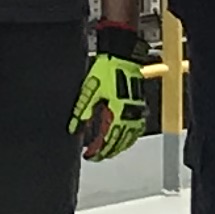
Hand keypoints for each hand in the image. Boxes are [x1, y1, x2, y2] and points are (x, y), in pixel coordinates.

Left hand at [71, 23, 150, 160]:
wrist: (123, 58)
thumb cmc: (107, 71)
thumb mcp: (89, 91)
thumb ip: (82, 113)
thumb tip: (74, 128)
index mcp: (114, 115)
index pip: (105, 142)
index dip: (96, 151)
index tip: (89, 155)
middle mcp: (127, 117)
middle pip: (116, 143)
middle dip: (105, 151)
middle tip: (96, 155)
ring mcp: (135, 114)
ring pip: (127, 139)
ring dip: (117, 147)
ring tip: (108, 150)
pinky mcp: (139, 108)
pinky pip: (135, 130)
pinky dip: (128, 138)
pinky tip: (123, 138)